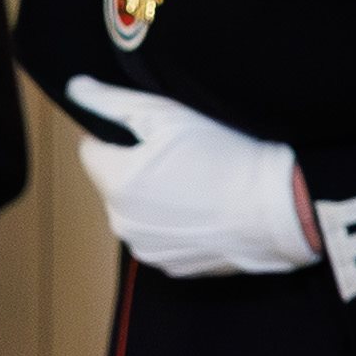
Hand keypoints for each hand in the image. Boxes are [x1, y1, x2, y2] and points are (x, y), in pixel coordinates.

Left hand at [64, 79, 322, 276]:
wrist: (281, 209)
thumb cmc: (226, 154)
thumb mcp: (169, 116)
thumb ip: (113, 103)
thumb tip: (75, 89)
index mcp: (114, 183)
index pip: (92, 150)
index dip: (121, 137)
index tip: (156, 136)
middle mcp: (120, 222)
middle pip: (115, 183)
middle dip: (139, 169)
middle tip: (186, 158)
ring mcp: (146, 249)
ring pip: (138, 212)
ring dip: (157, 199)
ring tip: (201, 185)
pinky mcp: (172, 267)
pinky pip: (162, 237)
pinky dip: (178, 224)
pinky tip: (209, 210)